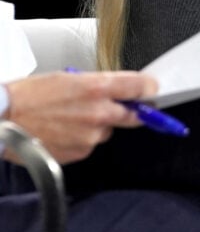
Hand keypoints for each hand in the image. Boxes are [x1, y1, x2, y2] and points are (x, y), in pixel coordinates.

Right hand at [4, 70, 158, 163]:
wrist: (4, 119)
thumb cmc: (29, 95)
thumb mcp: (67, 78)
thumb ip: (97, 84)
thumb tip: (117, 89)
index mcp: (96, 88)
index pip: (140, 87)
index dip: (149, 88)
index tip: (152, 90)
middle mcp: (98, 113)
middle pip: (134, 116)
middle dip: (133, 112)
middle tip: (126, 108)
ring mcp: (90, 137)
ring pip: (107, 131)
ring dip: (98, 126)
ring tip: (70, 119)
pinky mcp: (80, 153)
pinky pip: (91, 145)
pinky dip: (82, 139)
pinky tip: (63, 131)